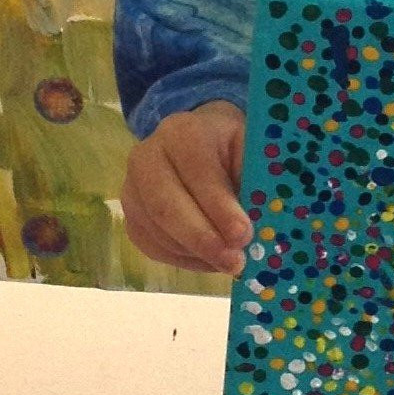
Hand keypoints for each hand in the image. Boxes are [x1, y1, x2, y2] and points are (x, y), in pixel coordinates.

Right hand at [122, 100, 252, 274]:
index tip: (244, 235)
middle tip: (235, 262)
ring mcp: (132, 188)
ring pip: (158, 232)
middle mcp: (147, 157)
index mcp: (182, 132)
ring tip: (230, 262)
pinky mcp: (131, 217)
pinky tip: (210, 260)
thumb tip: (262, 220)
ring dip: (197, 254)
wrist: (200, 142)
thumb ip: (254, 180)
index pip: (197, 172)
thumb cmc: (231, 148)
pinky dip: (184, 259)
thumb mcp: (249, 149)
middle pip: (166, 206)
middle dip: (203, 239)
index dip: (220, 207)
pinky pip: (152, 246)